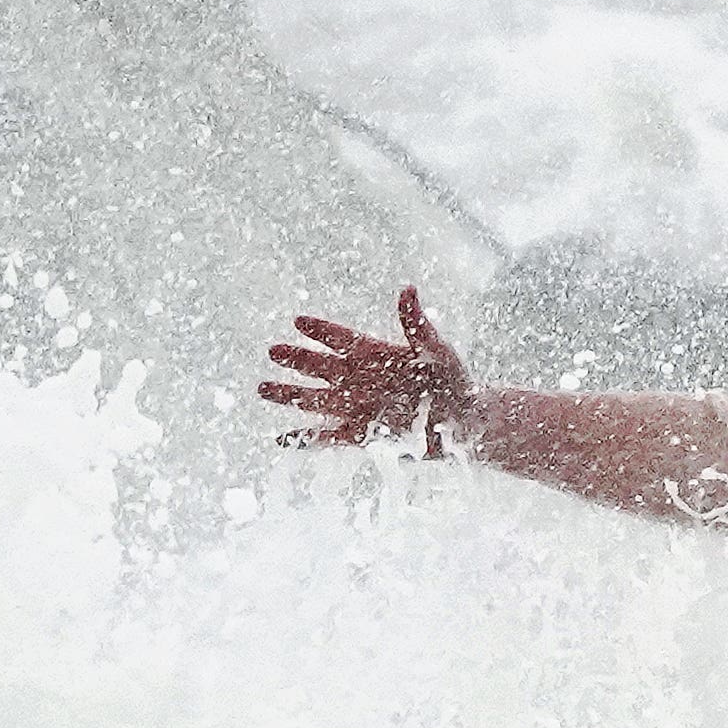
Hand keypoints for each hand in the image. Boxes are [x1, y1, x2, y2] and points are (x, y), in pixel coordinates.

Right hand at [259, 286, 475, 455]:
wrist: (465, 422)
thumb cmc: (452, 380)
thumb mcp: (436, 350)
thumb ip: (415, 323)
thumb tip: (407, 288)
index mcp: (374, 353)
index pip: (341, 338)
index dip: (321, 331)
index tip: (299, 321)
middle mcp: (359, 378)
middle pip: (320, 367)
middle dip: (296, 359)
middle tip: (272, 351)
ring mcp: (358, 407)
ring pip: (315, 400)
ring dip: (289, 395)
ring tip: (262, 389)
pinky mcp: (363, 436)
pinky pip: (328, 438)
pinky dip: (305, 440)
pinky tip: (281, 440)